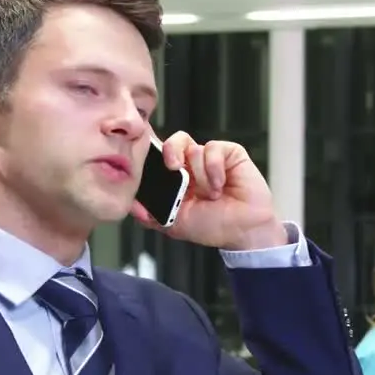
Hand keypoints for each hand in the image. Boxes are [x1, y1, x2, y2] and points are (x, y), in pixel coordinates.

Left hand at [131, 130, 286, 250]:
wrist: (243, 232)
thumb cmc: (213, 227)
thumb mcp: (174, 224)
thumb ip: (151, 215)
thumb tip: (131, 206)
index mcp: (178, 179)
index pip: (160, 157)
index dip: (153, 156)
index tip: (148, 161)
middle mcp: (193, 165)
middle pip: (173, 142)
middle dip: (170, 153)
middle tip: (173, 167)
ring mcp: (211, 158)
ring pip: (194, 149)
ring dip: (201, 176)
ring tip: (212, 195)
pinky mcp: (231, 154)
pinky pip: (213, 149)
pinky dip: (214, 169)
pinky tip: (221, 186)